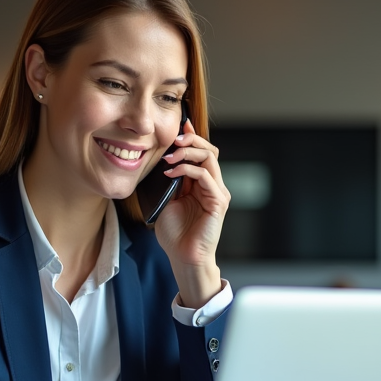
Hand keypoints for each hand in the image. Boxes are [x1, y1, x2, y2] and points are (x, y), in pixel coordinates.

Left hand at [154, 120, 230, 307]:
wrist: (183, 257)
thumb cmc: (175, 233)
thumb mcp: (168, 199)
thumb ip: (170, 180)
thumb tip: (162, 159)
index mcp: (202, 184)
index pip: (201, 152)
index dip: (191, 136)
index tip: (179, 124)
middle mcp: (213, 185)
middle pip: (209, 150)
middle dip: (191, 140)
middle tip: (173, 140)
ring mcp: (218, 193)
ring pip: (209, 159)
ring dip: (188, 153)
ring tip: (169, 157)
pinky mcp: (218, 202)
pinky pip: (206, 176)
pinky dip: (187, 170)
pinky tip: (170, 173)